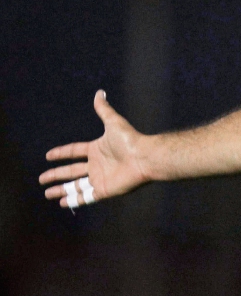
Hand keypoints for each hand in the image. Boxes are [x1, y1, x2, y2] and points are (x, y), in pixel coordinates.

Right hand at [39, 90, 150, 206]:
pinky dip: (73, 201)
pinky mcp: (104, 190)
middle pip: (71, 171)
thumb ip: (104, 109)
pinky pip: (85, 197)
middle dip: (56, 175)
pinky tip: (61, 203)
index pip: (74, 152)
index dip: (61, 153)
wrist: (144, 157)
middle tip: (41, 179)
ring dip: (61, 190)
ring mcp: (99, 178)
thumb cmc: (130, 140)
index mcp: (96, 150)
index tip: (48, 155)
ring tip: (47, 194)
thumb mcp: (113, 122)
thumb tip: (99, 92)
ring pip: (75, 186)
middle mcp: (97, 165)